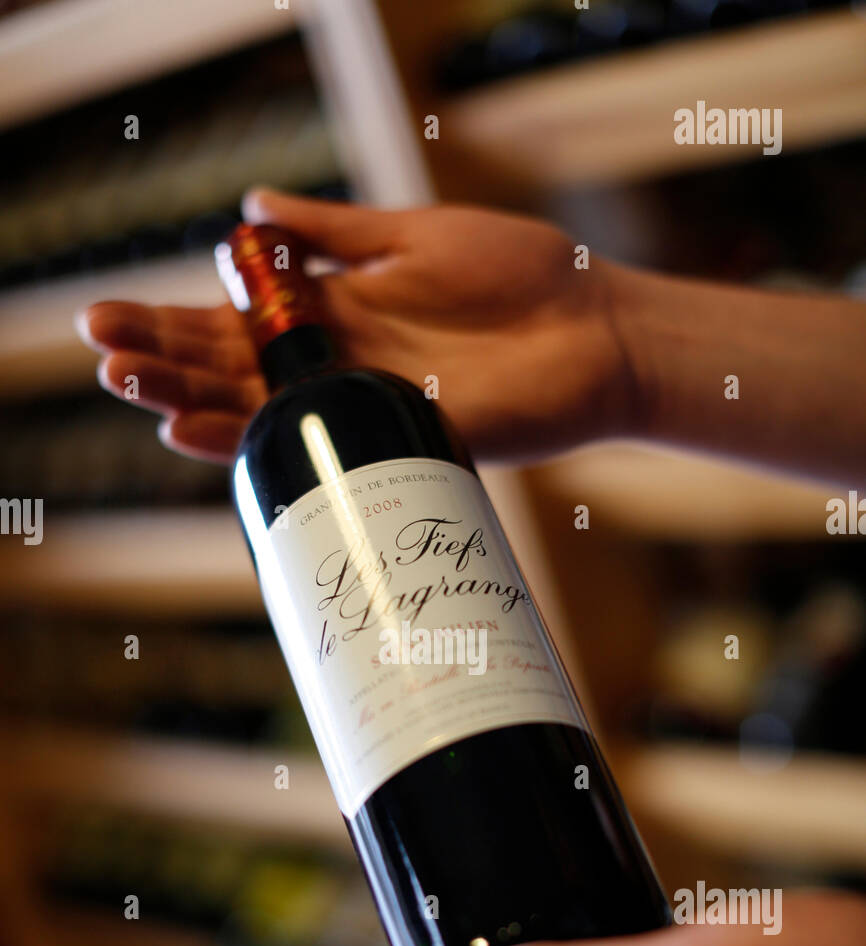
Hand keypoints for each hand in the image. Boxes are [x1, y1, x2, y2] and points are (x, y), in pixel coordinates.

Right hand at [76, 188, 635, 463]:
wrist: (595, 326)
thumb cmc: (517, 273)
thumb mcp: (412, 235)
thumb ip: (333, 232)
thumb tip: (251, 213)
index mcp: (336, 312)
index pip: (234, 321)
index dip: (172, 321)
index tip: (109, 320)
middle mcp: (339, 364)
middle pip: (232, 369)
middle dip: (161, 361)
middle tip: (100, 355)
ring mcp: (366, 404)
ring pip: (260, 409)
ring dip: (187, 401)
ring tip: (126, 388)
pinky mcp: (400, 435)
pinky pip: (320, 446)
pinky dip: (255, 440)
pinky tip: (198, 430)